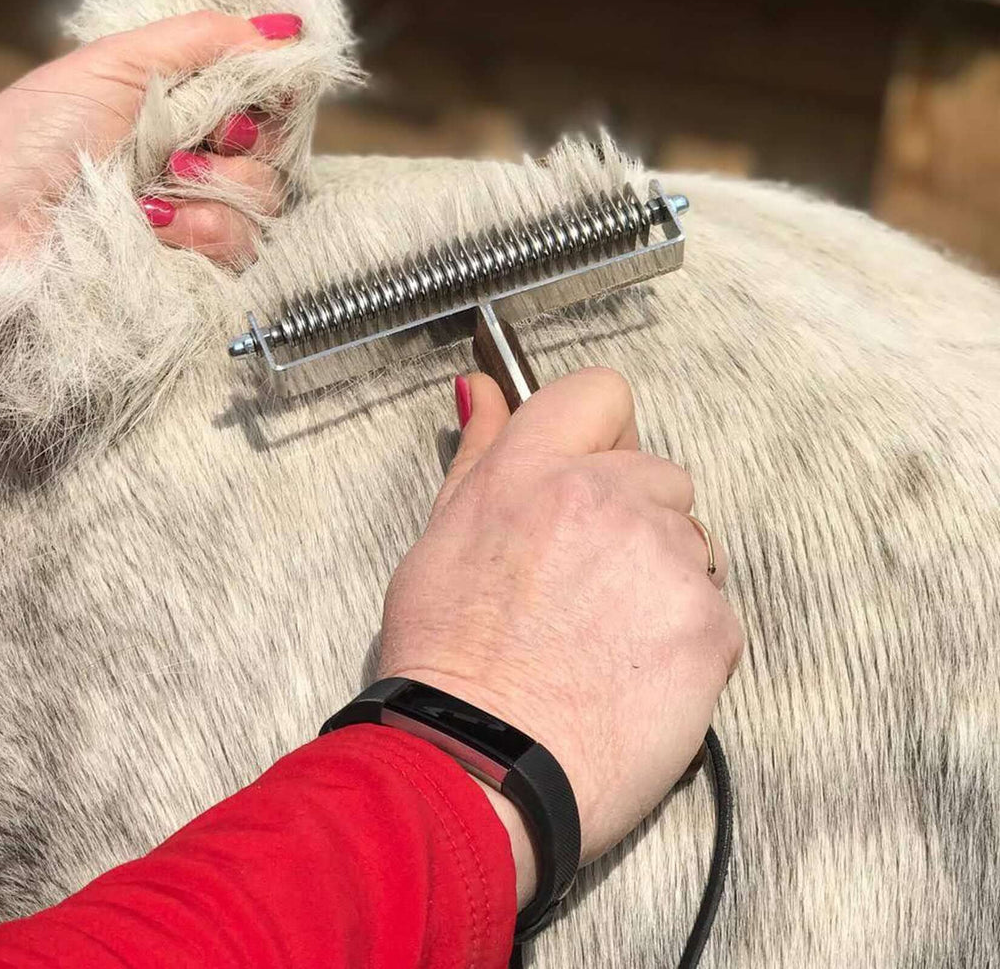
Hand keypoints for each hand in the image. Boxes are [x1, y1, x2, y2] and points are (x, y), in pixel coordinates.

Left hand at [0, 10, 301, 362]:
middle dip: (242, 138)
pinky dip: (206, 231)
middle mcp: (192, 160)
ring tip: (160, 185)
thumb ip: (200, 40)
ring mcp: (192, 217)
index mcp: (176, 108)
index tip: (253, 91)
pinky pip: (242, 248)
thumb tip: (285, 28)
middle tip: (192, 140)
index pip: (261, 97)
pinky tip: (157, 226)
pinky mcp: (189, 268)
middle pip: (273, 146)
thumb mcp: (114, 64)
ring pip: (264, 199)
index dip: (269, 92)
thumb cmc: (31, 137)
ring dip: (220, 185)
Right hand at [378, 369, 741, 905]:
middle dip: (633, 515)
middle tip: (586, 582)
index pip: (602, 393)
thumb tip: (484, 388)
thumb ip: (479, 452)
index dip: (601, 432)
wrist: (484, 768)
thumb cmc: (450, 663)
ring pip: (692, 540)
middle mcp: (605, 498)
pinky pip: (714, 606)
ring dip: (663, 574)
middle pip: (659, 472)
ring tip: (606, 637)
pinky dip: (685, 634)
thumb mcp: (442, 539)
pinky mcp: (710, 622)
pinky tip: (634, 671)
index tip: (591, 471)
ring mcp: (664, 558)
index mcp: (533, 472)